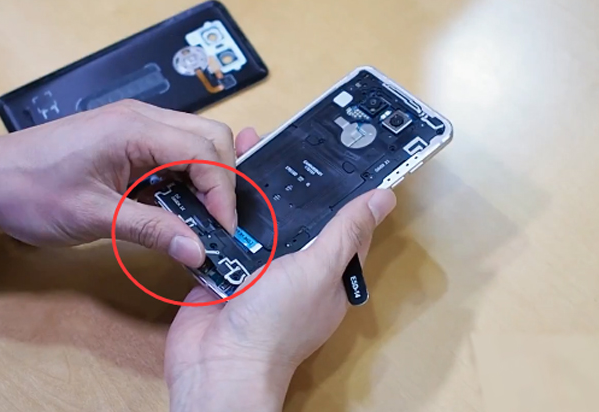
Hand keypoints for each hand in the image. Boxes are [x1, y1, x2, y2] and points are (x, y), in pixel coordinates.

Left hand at [0, 100, 253, 266]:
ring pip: (200, 141)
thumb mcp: (93, 217)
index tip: (223, 230)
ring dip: (210, 178)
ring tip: (204, 215)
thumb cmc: (30, 192)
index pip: (205, 153)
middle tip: (217, 222)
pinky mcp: (132, 138)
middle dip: (225, 180)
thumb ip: (152, 230)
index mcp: (135, 130)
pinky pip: (178, 150)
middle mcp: (143, 118)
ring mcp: (138, 125)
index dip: (222, 193)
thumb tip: (198, 251)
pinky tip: (184, 201)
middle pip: (212, 138)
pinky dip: (191, 176)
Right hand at [165, 167, 396, 411]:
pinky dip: (220, 210)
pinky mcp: (225, 268)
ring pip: (258, 219)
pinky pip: (225, 233)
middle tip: (276, 139)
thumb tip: (385, 197)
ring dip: (250, 189)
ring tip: (243, 146)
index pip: (342, 223)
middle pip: (295, 215)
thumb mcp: (319, 270)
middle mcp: (295, 267)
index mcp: (328, 271)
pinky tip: (214, 178)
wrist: (217, 362)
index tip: (336, 150)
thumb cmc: (277, 321)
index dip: (342, 189)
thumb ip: (346, 233)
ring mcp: (258, 267)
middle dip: (287, 181)